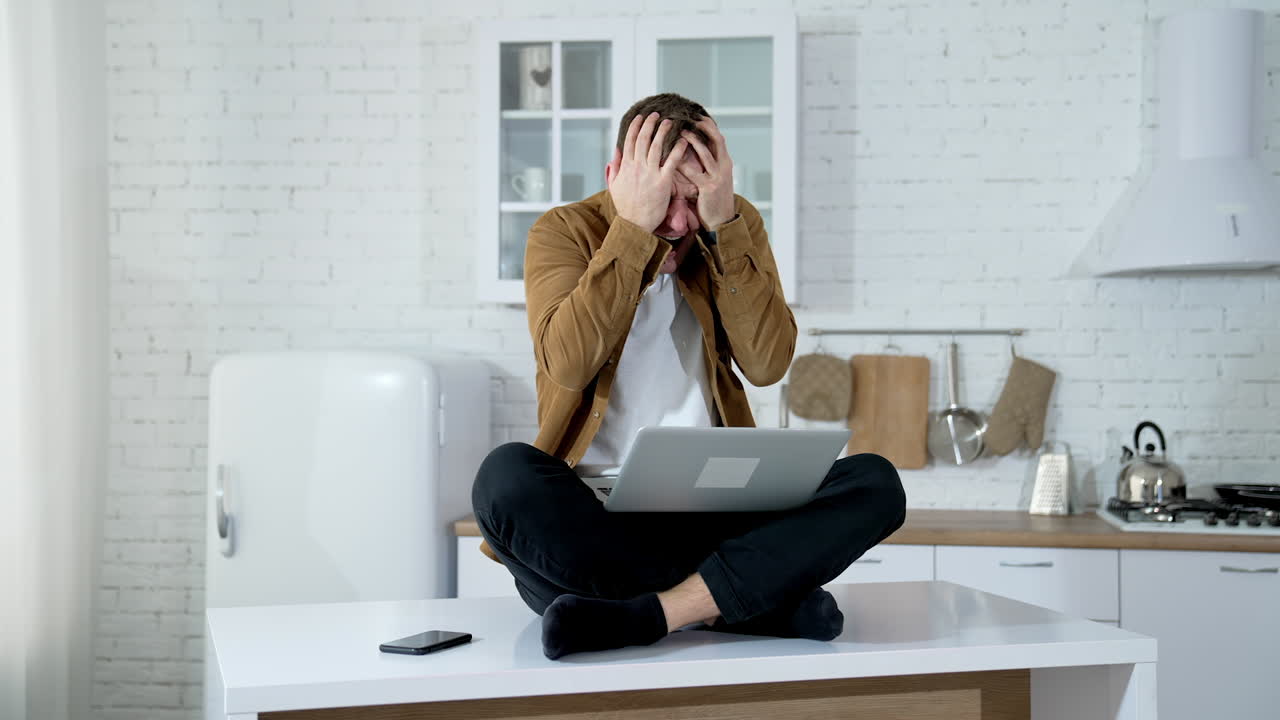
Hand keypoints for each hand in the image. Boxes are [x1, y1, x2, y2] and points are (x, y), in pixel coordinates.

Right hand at [608, 112, 688, 232]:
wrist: (635, 225)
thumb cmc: (626, 208)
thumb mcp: (614, 186)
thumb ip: (614, 168)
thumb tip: (615, 153)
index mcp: (626, 167)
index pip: (629, 141)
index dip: (635, 126)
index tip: (640, 117)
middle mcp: (637, 167)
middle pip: (643, 139)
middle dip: (650, 123)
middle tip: (656, 114)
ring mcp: (650, 174)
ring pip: (657, 146)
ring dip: (663, 131)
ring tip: (670, 122)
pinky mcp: (663, 182)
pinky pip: (672, 162)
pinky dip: (677, 149)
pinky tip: (683, 140)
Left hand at [680, 117, 734, 228]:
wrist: (722, 220)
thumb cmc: (714, 198)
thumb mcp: (715, 176)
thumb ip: (708, 162)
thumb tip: (695, 146)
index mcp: (725, 161)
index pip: (718, 137)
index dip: (708, 124)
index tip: (696, 114)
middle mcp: (724, 166)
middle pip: (717, 139)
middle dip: (704, 126)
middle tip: (689, 116)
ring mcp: (718, 176)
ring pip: (706, 153)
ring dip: (693, 140)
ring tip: (681, 131)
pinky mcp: (709, 187)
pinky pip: (695, 173)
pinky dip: (684, 164)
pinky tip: (674, 158)